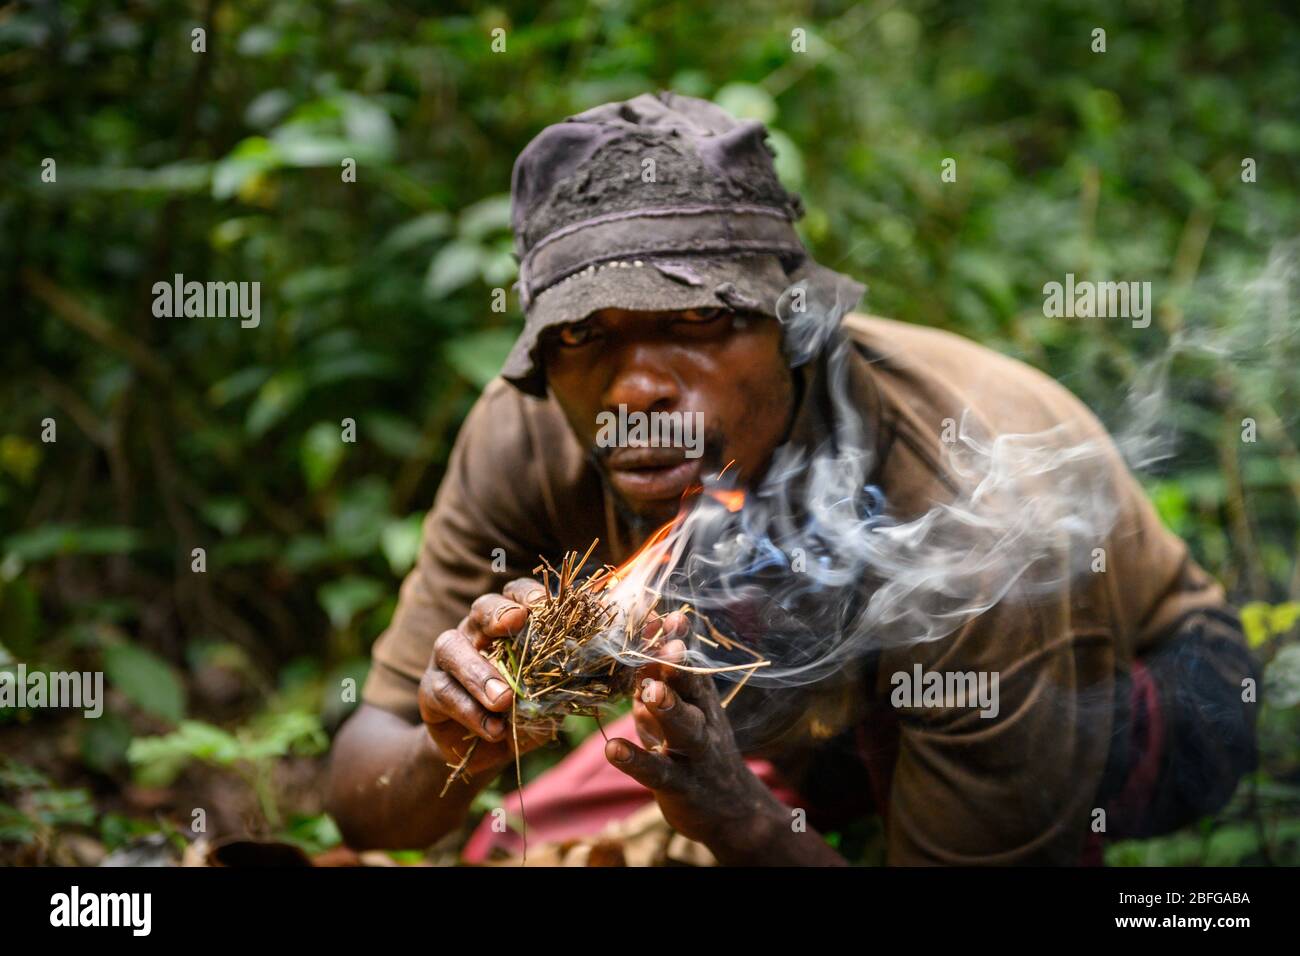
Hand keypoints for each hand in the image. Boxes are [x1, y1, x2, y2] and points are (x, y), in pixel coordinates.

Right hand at [417, 578, 555, 778]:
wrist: (488, 754)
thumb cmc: (522, 715)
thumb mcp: (546, 699)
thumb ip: (558, 684)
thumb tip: (579, 672)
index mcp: (508, 628)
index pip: (515, 595)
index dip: (526, 593)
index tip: (541, 603)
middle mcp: (476, 634)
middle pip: (481, 609)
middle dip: (497, 612)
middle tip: (515, 621)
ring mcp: (448, 660)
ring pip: (451, 648)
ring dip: (479, 672)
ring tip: (503, 700)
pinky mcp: (429, 691)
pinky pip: (444, 692)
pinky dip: (470, 712)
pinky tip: (494, 730)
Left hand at [603, 632, 787, 859]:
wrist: (733, 811)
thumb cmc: (697, 752)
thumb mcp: (680, 715)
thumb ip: (655, 686)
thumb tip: (631, 653)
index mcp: (700, 698)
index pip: (688, 663)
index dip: (675, 639)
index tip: (665, 614)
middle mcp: (703, 720)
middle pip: (692, 689)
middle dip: (679, 666)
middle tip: (669, 644)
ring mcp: (695, 754)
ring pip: (684, 728)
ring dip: (668, 707)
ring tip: (648, 691)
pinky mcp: (681, 786)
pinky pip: (658, 772)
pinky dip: (636, 760)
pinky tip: (612, 749)